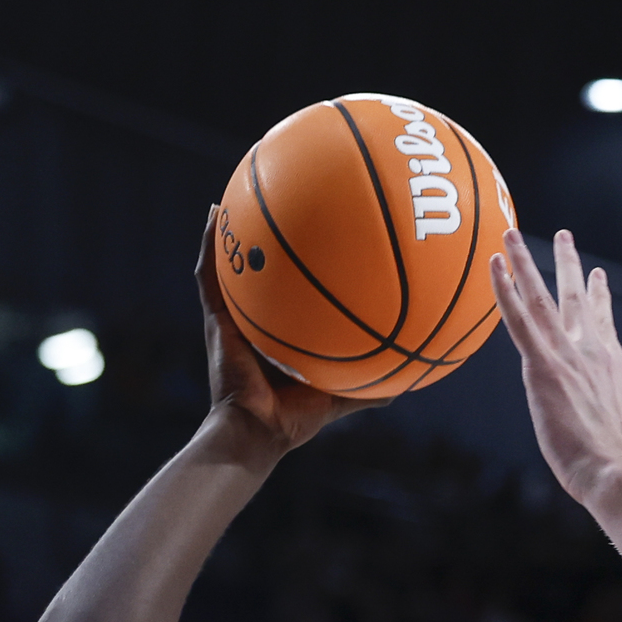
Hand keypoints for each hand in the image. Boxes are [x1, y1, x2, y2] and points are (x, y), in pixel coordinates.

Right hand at [197, 208, 357, 457]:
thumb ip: (371, 387)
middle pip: (264, 270)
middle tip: (284, 199)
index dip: (304, 267)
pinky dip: (210, 242)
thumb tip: (412, 378)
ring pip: (231, 263)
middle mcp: (257, 319)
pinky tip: (215, 212)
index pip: (293, 293)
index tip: (321, 234)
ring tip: (240, 190)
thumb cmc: (296, 420)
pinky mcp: (216, 318)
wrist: (257, 432)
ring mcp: (234, 317)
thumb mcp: (342, 395)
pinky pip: (209, 274)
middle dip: (270, 236)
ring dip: (234, 228)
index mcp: (282, 334)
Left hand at [491, 230, 621, 509]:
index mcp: (614, 366)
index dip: (599, 297)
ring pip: (541, 298)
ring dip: (524, 262)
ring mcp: (567, 355)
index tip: (596, 276)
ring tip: (511, 235)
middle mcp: (592, 351)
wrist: (619, 473)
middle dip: (568, 264)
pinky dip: (505, 289)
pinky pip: (518, 320)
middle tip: (562, 236)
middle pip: (575, 298)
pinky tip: (495, 265)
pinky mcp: (543, 368)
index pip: (603, 322)